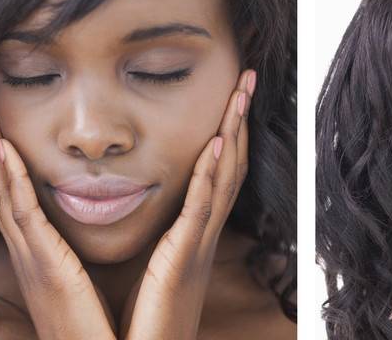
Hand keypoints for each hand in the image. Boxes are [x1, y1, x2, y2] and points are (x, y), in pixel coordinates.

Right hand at [0, 105, 114, 339]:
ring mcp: (32, 259)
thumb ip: (74, 255)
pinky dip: (12, 180)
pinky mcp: (46, 266)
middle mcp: (28, 253)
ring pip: (3, 194)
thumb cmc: (93, 329)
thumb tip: (82, 225)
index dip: (1, 162)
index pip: (13, 198)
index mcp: (38, 254)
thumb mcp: (79, 282)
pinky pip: (25, 215)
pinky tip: (7, 151)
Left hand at [120, 68, 252, 339]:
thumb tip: (154, 220)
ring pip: (225, 177)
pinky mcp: (183, 260)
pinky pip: (201, 209)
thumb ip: (160, 245)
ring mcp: (198, 246)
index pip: (220, 172)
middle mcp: (205, 235)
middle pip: (232, 164)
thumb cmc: (143, 330)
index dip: (230, 131)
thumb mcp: (155, 275)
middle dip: (240, 119)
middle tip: (248, 77)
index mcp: (196, 237)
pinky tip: (215, 143)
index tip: (234, 95)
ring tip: (239, 93)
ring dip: (233, 131)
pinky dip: (211, 174)